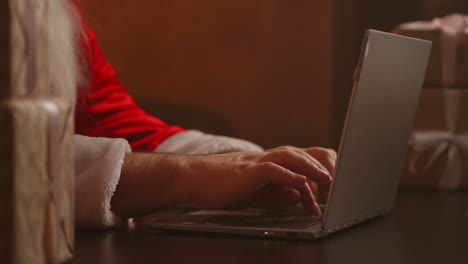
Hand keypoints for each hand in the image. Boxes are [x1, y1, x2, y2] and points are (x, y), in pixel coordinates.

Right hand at [184, 146, 336, 214]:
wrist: (190, 179)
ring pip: (288, 157)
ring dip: (310, 167)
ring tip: (327, 178)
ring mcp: (254, 162)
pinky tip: (301, 181)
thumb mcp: (253, 194)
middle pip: (297, 154)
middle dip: (319, 166)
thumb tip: (298, 194)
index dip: (314, 172)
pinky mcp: (245, 171)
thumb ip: (275, 194)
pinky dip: (288, 175)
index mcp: (264, 164)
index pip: (295, 162)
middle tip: (335, 181)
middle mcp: (262, 159)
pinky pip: (270, 169)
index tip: (327, 188)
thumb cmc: (217, 186)